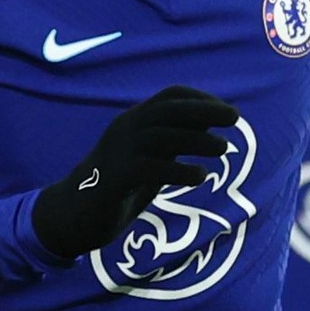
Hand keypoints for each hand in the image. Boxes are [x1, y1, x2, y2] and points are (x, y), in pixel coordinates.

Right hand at [34, 85, 239, 260]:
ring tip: (224, 149)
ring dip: (197, 140)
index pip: (170, 96)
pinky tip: (200, 177)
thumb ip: (173, 143)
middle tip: (236, 118)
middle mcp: (125, 130)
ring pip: (161, 137)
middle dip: (204, 111)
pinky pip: (150, 169)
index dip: (201, 99)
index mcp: (134, 121)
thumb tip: (210, 128)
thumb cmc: (119, 186)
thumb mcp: (149, 157)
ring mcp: (118, 153)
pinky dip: (179, 170)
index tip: (227, 111)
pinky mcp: (114, 180)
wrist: (73, 214)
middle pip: (167, 111)